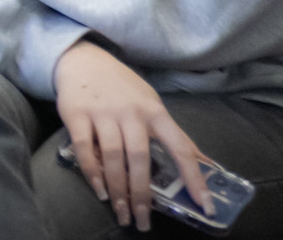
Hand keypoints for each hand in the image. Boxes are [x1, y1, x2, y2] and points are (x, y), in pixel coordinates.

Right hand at [54, 42, 211, 232]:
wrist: (84, 60)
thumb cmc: (123, 88)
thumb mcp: (152, 104)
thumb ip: (174, 134)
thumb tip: (205, 163)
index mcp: (155, 111)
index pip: (180, 147)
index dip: (194, 177)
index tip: (205, 206)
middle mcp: (131, 112)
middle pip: (139, 158)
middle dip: (142, 195)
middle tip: (143, 222)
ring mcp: (103, 112)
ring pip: (112, 157)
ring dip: (117, 190)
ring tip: (121, 213)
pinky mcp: (77, 114)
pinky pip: (84, 149)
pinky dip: (92, 173)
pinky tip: (100, 191)